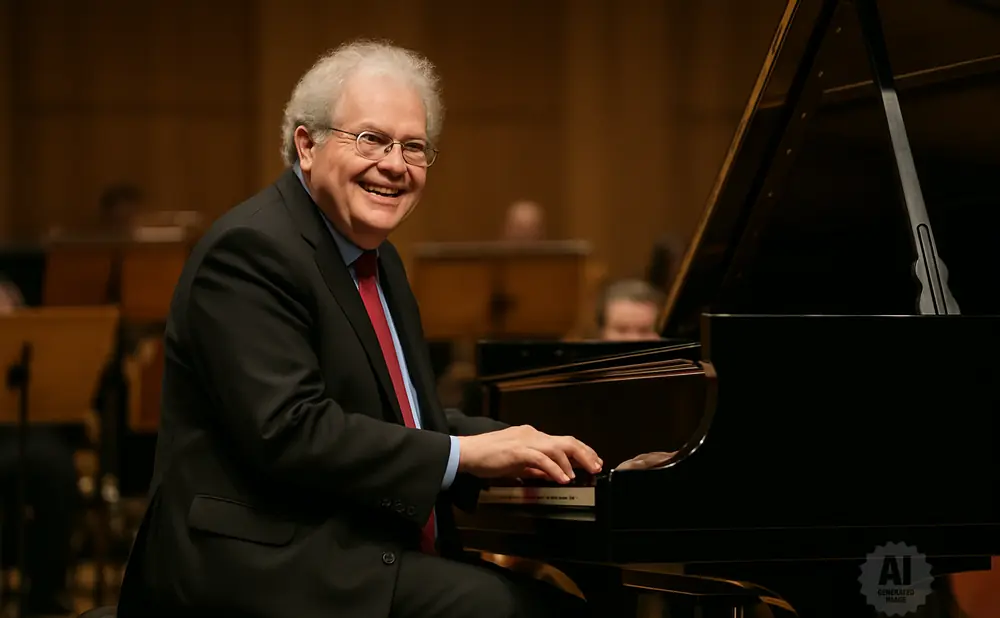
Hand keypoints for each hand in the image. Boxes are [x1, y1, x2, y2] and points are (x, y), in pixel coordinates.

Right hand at [457, 425, 601, 483]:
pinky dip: (555, 468)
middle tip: (597, 466)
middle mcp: (532, 434)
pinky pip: (541, 459)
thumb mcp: (517, 464)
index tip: (593, 461)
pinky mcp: (517, 451)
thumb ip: (535, 468)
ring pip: (557, 448)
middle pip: (565, 441)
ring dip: (573, 461)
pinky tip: (563, 478)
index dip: (581, 451)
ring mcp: (525, 441)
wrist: (466, 453)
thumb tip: (552, 474)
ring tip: (582, 474)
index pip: (562, 441)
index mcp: (532, 436)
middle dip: (584, 453)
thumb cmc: (488, 458)